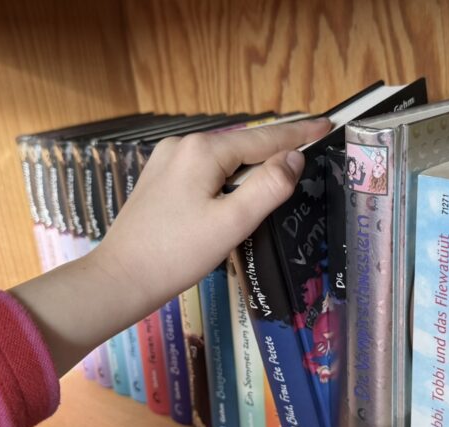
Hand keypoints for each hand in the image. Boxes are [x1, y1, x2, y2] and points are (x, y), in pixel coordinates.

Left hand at [95, 117, 330, 309]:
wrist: (121, 278)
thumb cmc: (177, 254)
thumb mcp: (232, 222)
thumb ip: (268, 187)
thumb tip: (293, 160)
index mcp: (202, 151)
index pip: (263, 138)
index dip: (298, 134)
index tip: (326, 126)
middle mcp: (183, 146)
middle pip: (243, 145)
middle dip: (276, 148)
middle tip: (312, 148)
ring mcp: (168, 161)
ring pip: (224, 158)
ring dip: (253, 165)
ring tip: (283, 170)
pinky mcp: (160, 180)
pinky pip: (206, 170)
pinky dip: (230, 176)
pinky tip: (240, 189)